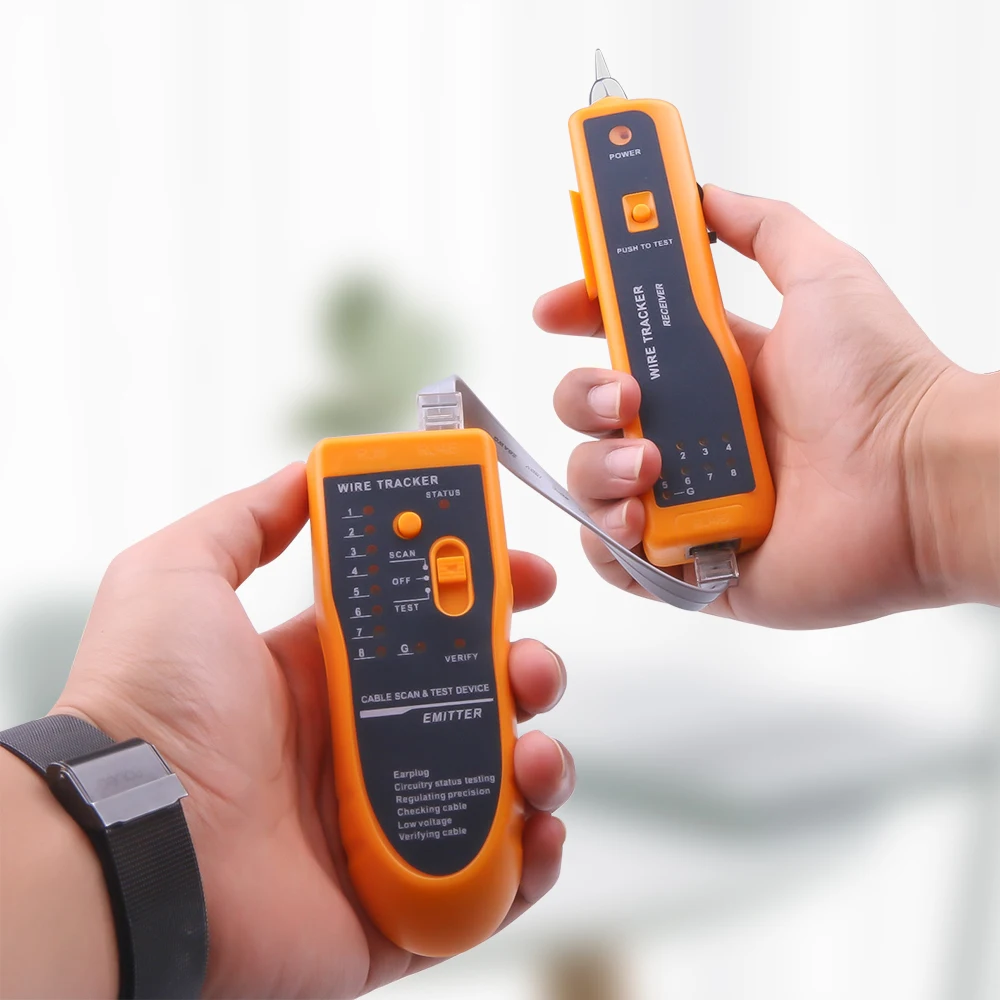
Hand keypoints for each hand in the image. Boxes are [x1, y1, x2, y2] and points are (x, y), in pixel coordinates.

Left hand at [45, 464, 571, 997]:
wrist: (130, 849)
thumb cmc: (148, 709)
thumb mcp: (179, 576)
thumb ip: (247, 519)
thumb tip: (308, 474)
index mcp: (324, 674)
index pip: (428, 626)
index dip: (482, 595)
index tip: (522, 574)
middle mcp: (360, 742)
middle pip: (476, 699)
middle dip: (524, 671)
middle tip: (530, 664)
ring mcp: (383, 823)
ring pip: (495, 784)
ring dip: (539, 760)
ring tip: (531, 754)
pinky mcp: (397, 901)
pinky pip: (487, 885)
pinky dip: (530, 860)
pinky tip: (534, 829)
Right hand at [534, 186, 999, 626]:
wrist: (918, 482)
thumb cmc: (882, 383)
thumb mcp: (825, 276)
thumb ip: (763, 227)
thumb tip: (706, 192)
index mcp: (713, 372)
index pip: (623, 342)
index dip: (582, 320)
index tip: (556, 308)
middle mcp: (693, 435)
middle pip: (592, 411)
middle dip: (582, 395)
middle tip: (623, 397)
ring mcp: (689, 499)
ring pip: (593, 482)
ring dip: (596, 469)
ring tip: (648, 467)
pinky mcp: (693, 563)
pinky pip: (615, 558)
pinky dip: (608, 539)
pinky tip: (640, 520)